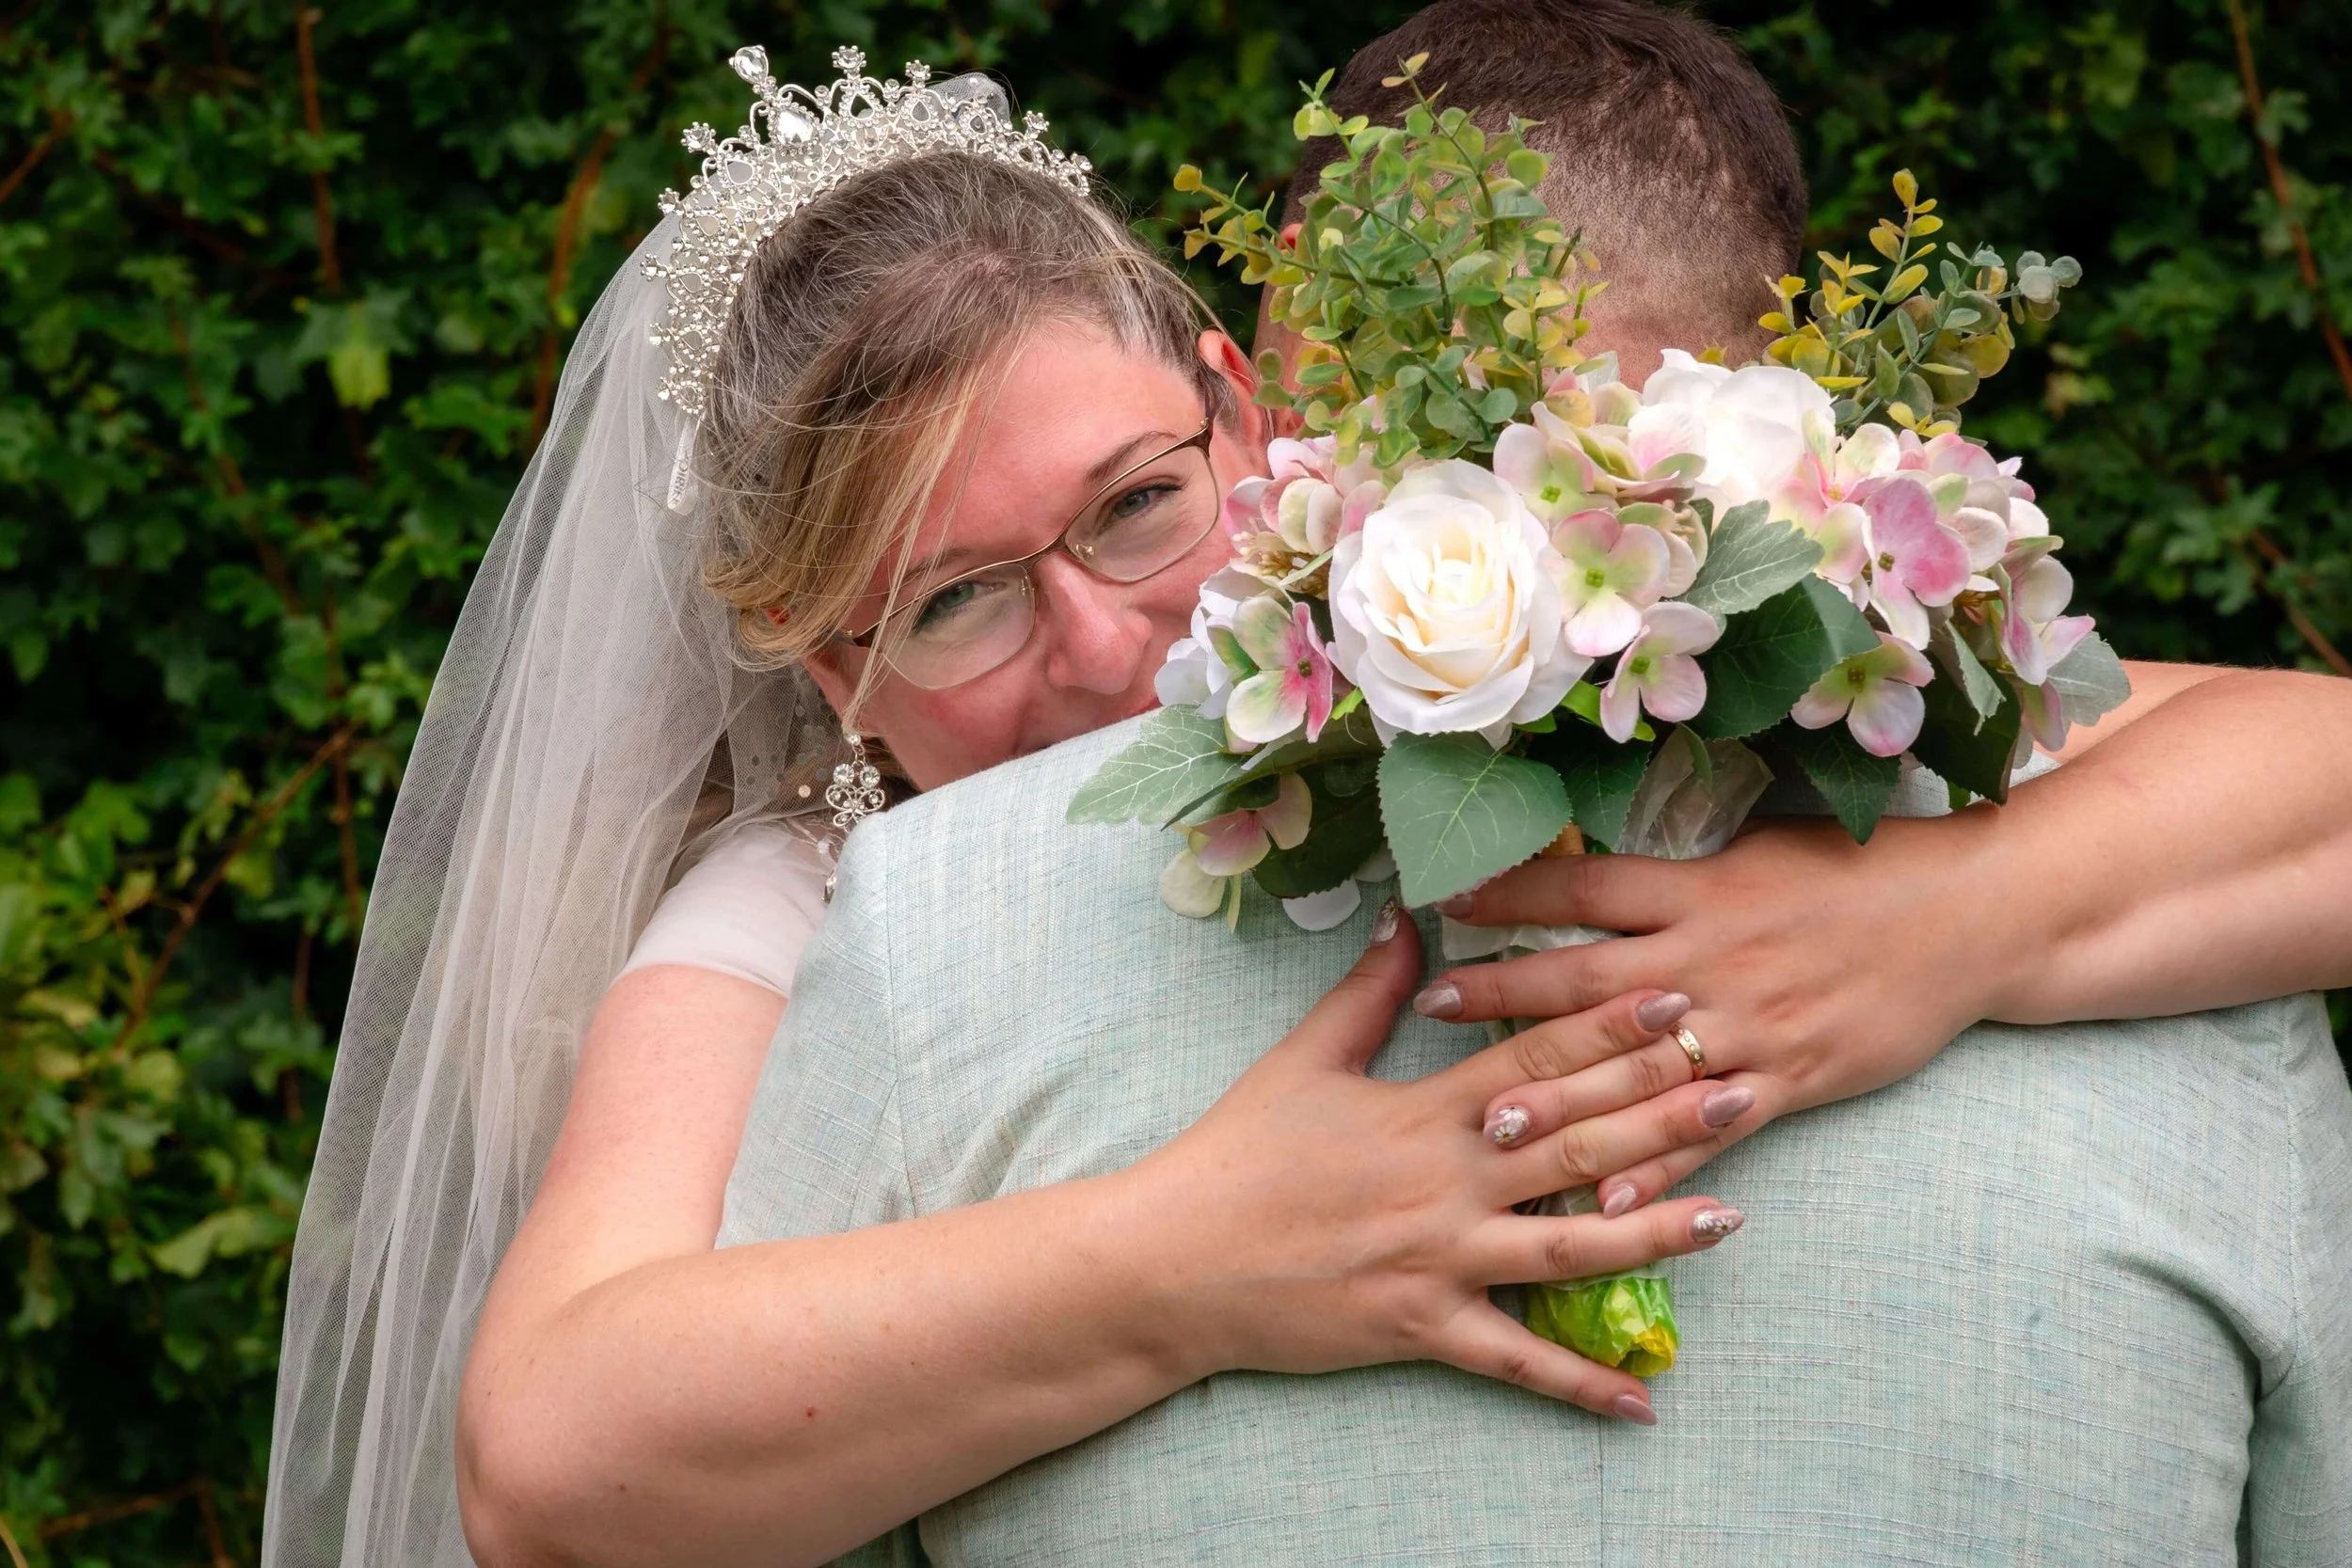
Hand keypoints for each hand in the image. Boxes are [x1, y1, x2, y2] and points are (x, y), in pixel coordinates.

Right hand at [1128, 899, 1746, 1423]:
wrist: (1176, 1261)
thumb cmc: (1236, 1155)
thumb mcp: (1299, 1060)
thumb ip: (1365, 992)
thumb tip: (1404, 917)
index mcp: (1422, 1108)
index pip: (1534, 1056)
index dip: (1609, 1027)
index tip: (1678, 997)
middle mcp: (1447, 1179)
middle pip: (1577, 1140)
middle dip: (1668, 1114)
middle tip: (1750, 1087)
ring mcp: (1441, 1257)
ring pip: (1570, 1243)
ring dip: (1657, 1231)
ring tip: (1736, 1218)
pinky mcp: (1423, 1327)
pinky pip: (1515, 1361)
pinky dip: (1578, 1385)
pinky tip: (1642, 1401)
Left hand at [1419, 814, 2010, 1215]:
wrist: (1970, 917)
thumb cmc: (1859, 872)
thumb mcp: (1757, 851)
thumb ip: (1677, 874)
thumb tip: (1593, 870)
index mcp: (1697, 890)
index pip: (1583, 889)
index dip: (1510, 894)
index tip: (1441, 902)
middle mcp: (1709, 959)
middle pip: (1588, 980)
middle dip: (1505, 997)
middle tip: (1432, 1010)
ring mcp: (1748, 1025)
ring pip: (1638, 1068)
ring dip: (1562, 1098)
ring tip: (1488, 1123)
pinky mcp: (1788, 1080)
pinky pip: (1710, 1134)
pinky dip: (1657, 1169)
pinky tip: (1603, 1200)